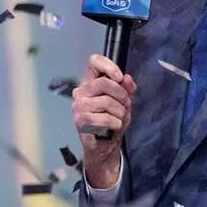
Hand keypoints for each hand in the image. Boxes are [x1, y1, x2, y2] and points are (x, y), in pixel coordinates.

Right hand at [72, 54, 135, 187]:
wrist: (105, 145)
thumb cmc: (111, 121)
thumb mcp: (124, 102)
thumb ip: (127, 89)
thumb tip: (127, 79)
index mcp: (90, 83)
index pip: (94, 62)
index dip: (108, 66)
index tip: (119, 77)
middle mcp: (80, 92)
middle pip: (104, 83)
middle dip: (122, 96)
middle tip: (125, 106)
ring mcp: (78, 106)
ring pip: (107, 102)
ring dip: (120, 113)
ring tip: (118, 119)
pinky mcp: (80, 121)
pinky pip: (105, 118)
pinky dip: (115, 124)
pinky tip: (112, 127)